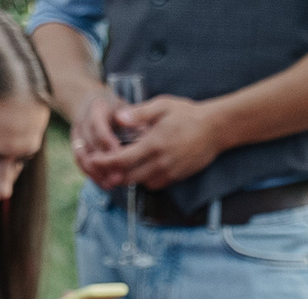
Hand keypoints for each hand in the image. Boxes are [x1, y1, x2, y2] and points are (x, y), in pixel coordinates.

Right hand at [67, 90, 129, 187]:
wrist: (92, 100)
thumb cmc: (116, 107)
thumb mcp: (127, 107)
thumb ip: (135, 120)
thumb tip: (147, 135)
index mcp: (96, 107)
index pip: (98, 127)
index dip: (108, 142)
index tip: (120, 155)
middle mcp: (82, 120)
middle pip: (89, 144)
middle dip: (103, 163)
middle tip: (118, 178)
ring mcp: (76, 132)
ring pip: (81, 155)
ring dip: (95, 172)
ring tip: (110, 185)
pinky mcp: (74, 143)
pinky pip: (79, 161)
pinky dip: (90, 173)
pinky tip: (102, 183)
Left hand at [85, 94, 230, 191]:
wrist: (216, 129)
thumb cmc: (188, 114)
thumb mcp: (163, 106)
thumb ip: (139, 113)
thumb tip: (118, 117)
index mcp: (153, 144)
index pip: (121, 160)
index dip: (104, 162)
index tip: (92, 160)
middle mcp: (160, 163)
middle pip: (126, 177)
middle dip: (110, 174)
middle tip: (99, 168)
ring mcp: (169, 172)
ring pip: (139, 183)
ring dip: (126, 177)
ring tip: (116, 169)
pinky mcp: (175, 178)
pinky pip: (153, 184)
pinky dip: (142, 179)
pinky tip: (139, 168)